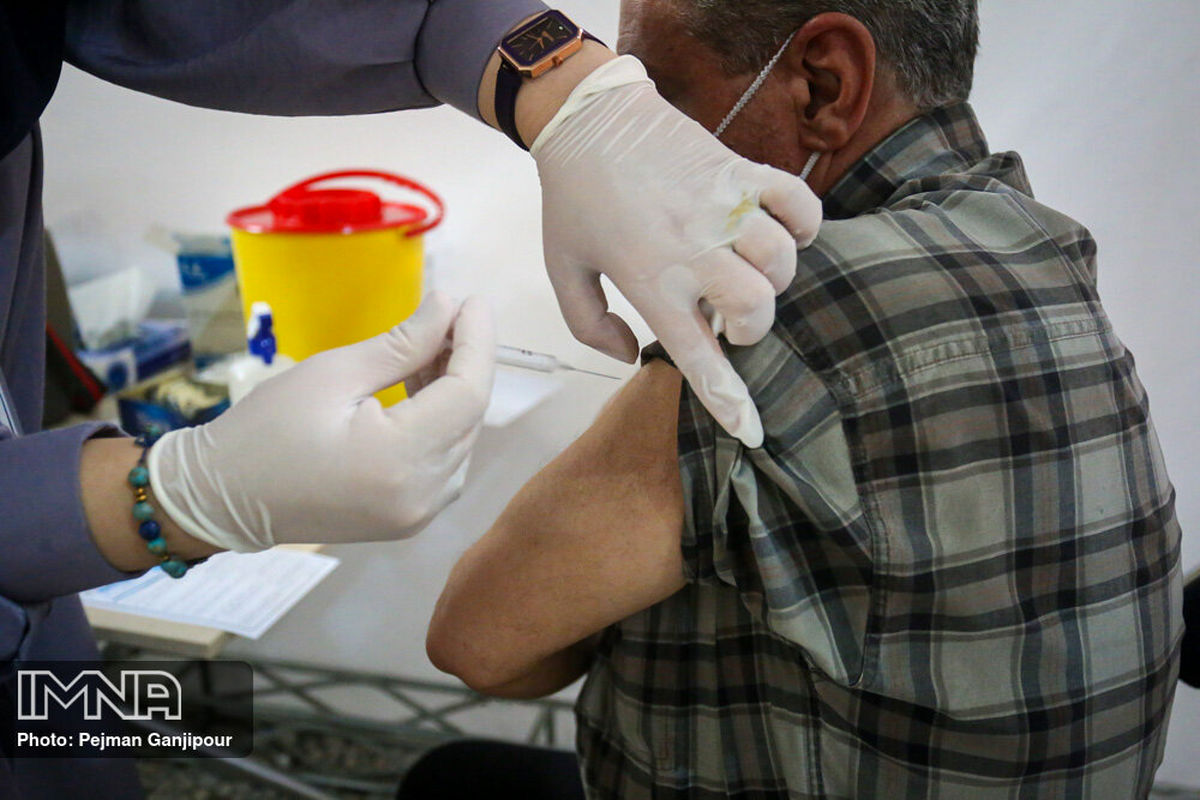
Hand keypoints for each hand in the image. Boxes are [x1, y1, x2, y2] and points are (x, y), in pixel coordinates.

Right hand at [148, 293, 495, 551]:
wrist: (221, 499)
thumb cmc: (266, 430)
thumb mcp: (334, 373)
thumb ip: (402, 343)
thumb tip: (449, 305)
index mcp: (398, 460)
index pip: (467, 394)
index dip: (477, 342)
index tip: (473, 300)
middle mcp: (420, 496)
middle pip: (469, 417)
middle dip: (465, 362)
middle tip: (445, 315)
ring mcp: (418, 513)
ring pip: (461, 439)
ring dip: (452, 391)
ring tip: (424, 348)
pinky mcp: (408, 518)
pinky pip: (443, 462)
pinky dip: (438, 423)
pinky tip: (416, 388)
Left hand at [531, 56, 821, 447]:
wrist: (588, 117)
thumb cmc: (573, 198)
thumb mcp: (562, 269)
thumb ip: (589, 324)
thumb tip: (631, 357)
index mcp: (649, 279)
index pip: (698, 353)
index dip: (727, 398)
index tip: (751, 430)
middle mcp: (693, 248)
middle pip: (757, 308)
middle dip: (752, 328)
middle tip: (730, 320)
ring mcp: (723, 206)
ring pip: (782, 262)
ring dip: (774, 280)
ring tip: (747, 274)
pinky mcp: (741, 171)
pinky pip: (799, 203)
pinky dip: (804, 225)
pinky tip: (785, 233)